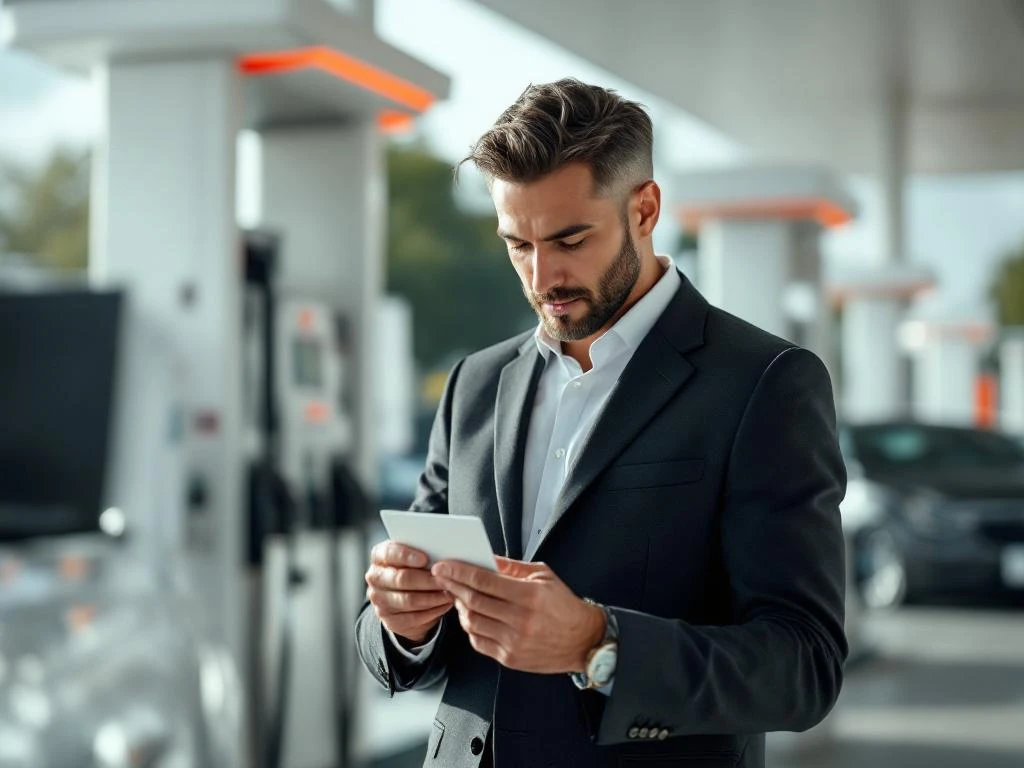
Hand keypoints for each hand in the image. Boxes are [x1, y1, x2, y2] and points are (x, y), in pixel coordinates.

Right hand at [365, 541, 453, 644]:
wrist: (406, 598)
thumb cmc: (415, 569)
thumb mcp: (414, 557)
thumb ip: (421, 554)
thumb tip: (440, 556)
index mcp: (379, 556)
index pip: (389, 553)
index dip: (406, 556)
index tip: (425, 559)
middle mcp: (375, 578)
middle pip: (401, 579)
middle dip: (426, 579)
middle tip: (446, 579)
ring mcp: (379, 600)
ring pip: (408, 600)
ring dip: (433, 597)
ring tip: (449, 593)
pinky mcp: (390, 620)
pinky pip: (414, 617)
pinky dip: (433, 610)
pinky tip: (444, 604)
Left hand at [431, 556, 604, 673]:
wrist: (584, 640)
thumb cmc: (564, 606)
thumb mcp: (543, 576)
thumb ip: (512, 567)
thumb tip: (485, 559)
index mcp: (529, 596)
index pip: (484, 581)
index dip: (460, 572)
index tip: (444, 566)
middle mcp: (520, 620)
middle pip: (474, 601)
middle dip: (452, 586)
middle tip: (441, 577)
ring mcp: (514, 642)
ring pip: (472, 623)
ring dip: (459, 607)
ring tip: (457, 595)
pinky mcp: (510, 658)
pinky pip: (479, 642)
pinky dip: (470, 628)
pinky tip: (471, 616)